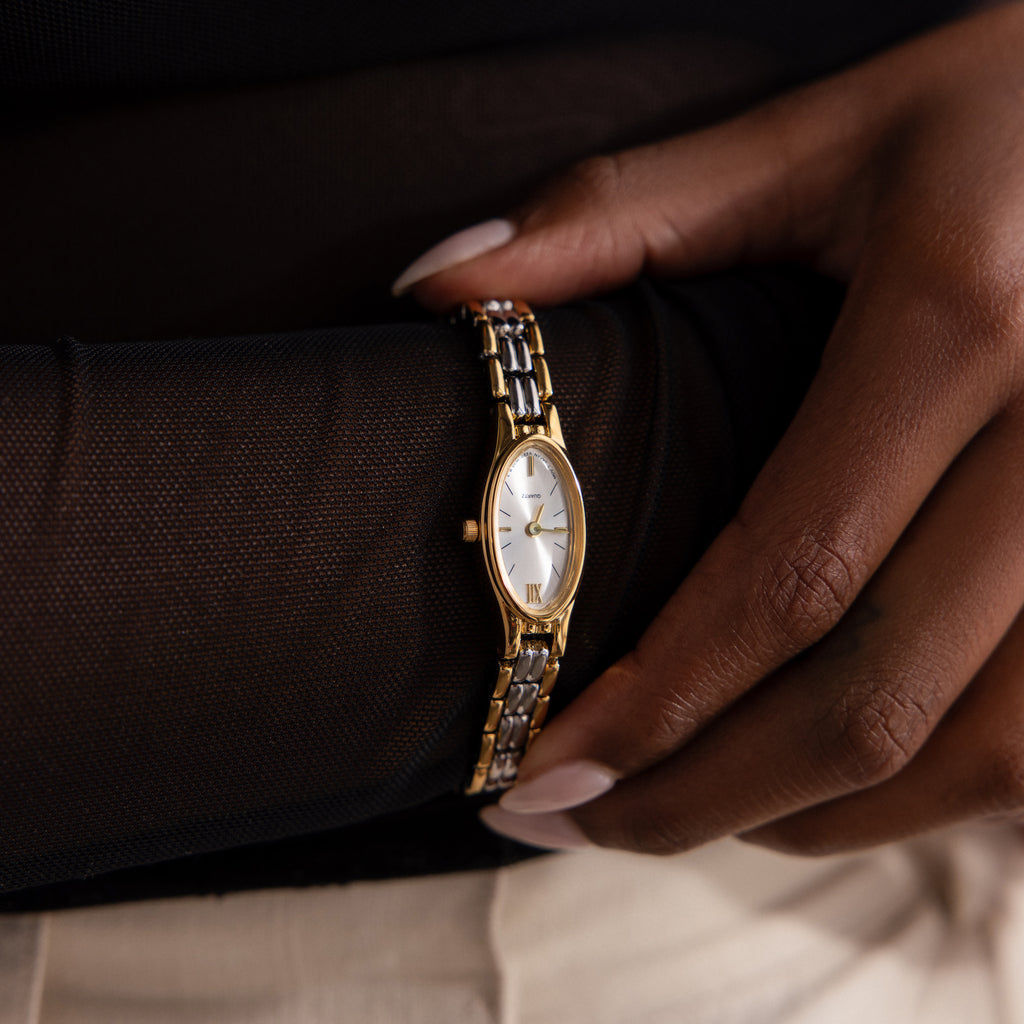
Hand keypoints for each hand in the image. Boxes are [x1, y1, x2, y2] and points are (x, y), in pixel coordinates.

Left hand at [400, 4, 1023, 854]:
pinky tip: (812, 782)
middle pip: (872, 703)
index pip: (786, 576)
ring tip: (669, 812)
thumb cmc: (988, 119)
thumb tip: (434, 285)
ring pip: (978, 754)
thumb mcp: (816, 137)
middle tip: (565, 817)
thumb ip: (617, 216)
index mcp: (962, 323)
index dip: (652, 704)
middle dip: (699, 798)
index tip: (532, 771)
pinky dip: (917, 792)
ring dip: (808, 818)